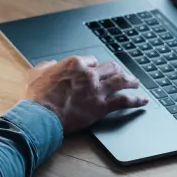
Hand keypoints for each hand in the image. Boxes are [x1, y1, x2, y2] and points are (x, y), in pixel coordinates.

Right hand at [21, 55, 148, 133]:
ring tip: (136, 83)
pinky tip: (142, 101)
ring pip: (120, 80)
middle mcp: (89, 74)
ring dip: (130, 81)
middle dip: (116, 70)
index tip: (95, 70)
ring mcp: (96, 90)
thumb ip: (44, 67)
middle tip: (120, 73)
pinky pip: (124, 101)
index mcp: (74, 64)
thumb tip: (50, 64)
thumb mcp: (34, 74)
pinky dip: (136, 101)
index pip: (91, 60)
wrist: (40, 117)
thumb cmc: (35, 97)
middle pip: (109, 67)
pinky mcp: (101, 107)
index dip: (94, 65)